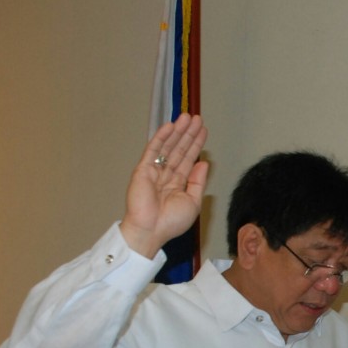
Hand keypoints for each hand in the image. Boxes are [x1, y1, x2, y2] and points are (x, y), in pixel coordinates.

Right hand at [120, 114, 208, 257]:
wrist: (152, 230)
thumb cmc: (171, 222)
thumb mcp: (192, 201)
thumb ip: (198, 181)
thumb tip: (204, 163)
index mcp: (178, 183)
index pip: (189, 159)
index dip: (196, 144)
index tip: (203, 130)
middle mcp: (166, 175)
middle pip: (179, 149)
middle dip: (188, 134)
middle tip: (197, 118)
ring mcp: (154, 171)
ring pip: (168, 146)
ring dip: (177, 131)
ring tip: (187, 117)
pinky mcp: (143, 169)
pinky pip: (153, 150)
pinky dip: (161, 137)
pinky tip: (170, 126)